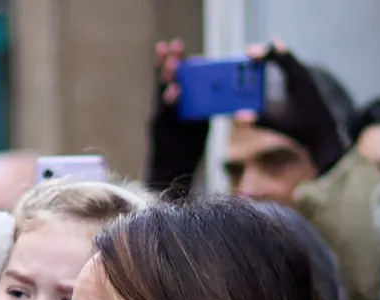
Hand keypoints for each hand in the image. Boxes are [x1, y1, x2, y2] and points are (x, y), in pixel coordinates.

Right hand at [146, 38, 208, 195]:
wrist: (172, 174)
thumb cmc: (186, 149)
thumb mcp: (199, 124)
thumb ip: (204, 108)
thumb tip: (220, 92)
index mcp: (173, 104)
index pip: (173, 77)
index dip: (174, 62)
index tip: (177, 46)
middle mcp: (163, 108)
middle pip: (164, 80)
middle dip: (169, 62)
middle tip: (172, 45)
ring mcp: (159, 118)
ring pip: (161, 94)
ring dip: (167, 77)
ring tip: (172, 63)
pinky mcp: (159, 130)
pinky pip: (165, 113)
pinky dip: (170, 101)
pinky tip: (176, 91)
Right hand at [240, 39, 346, 171]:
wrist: (326, 135)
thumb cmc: (305, 129)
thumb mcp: (281, 125)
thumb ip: (259, 119)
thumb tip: (237, 116)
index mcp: (300, 81)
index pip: (282, 58)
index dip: (265, 53)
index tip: (249, 52)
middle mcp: (303, 75)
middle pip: (284, 55)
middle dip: (266, 52)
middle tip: (248, 50)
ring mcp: (305, 79)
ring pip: (288, 59)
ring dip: (272, 57)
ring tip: (255, 56)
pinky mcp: (304, 84)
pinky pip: (290, 67)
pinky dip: (277, 64)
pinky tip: (268, 65)